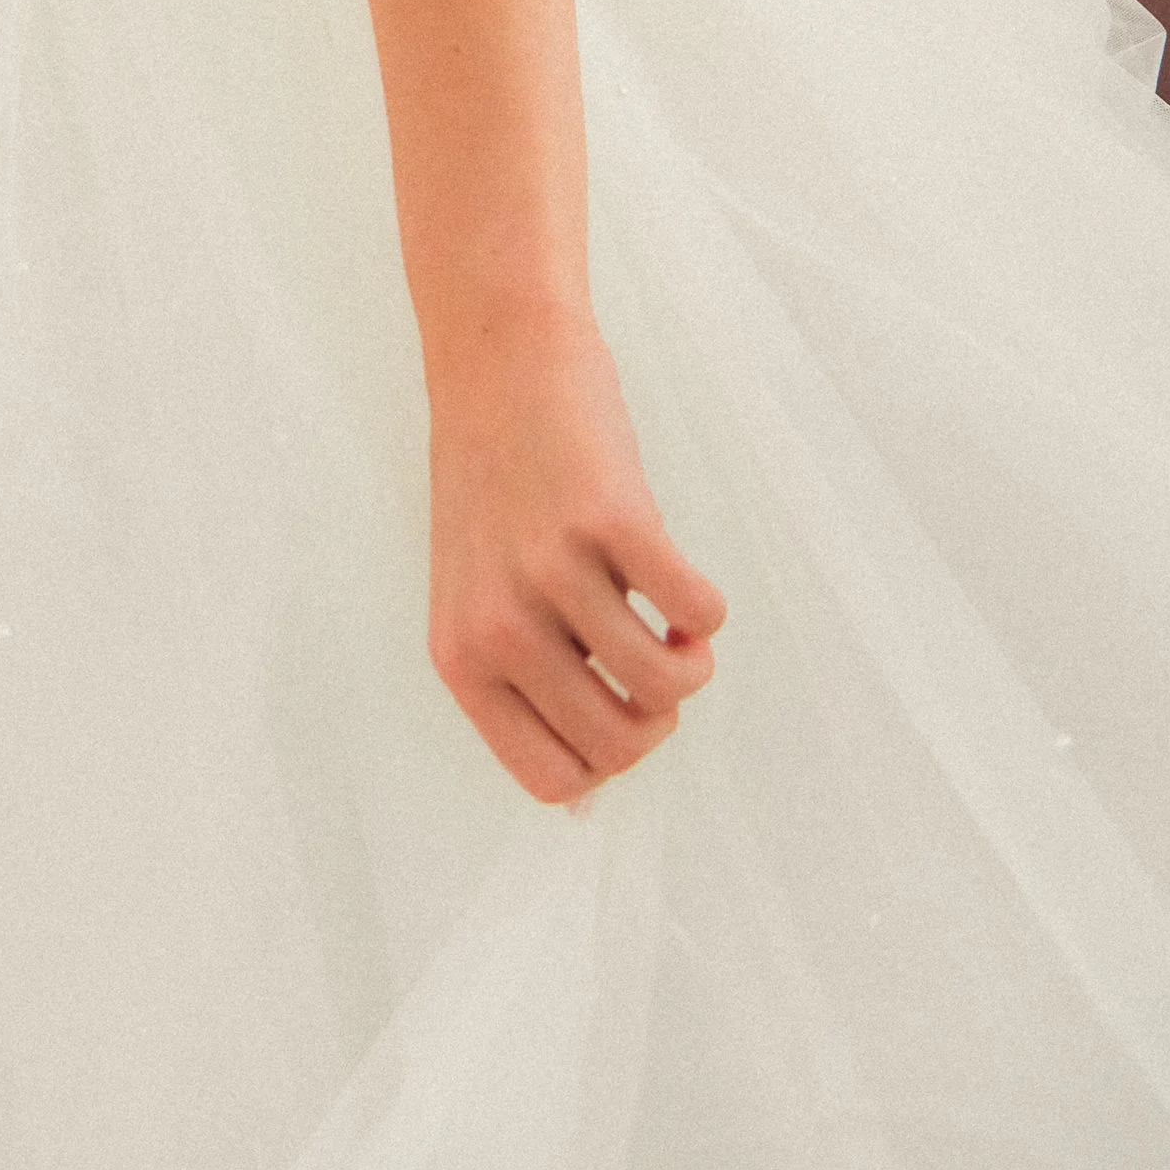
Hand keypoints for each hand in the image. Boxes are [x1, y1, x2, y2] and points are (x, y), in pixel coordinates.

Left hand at [424, 313, 724, 805]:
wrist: (498, 363)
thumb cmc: (498, 488)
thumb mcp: (477, 596)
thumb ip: (518, 688)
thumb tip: (582, 805)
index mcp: (462, 660)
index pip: (554, 780)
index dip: (607, 760)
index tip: (618, 708)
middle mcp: (499, 624)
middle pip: (621, 745)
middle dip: (659, 718)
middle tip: (655, 662)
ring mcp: (552, 571)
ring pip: (667, 688)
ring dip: (691, 663)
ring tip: (671, 621)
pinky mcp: (609, 518)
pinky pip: (699, 615)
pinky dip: (707, 610)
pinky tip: (679, 578)